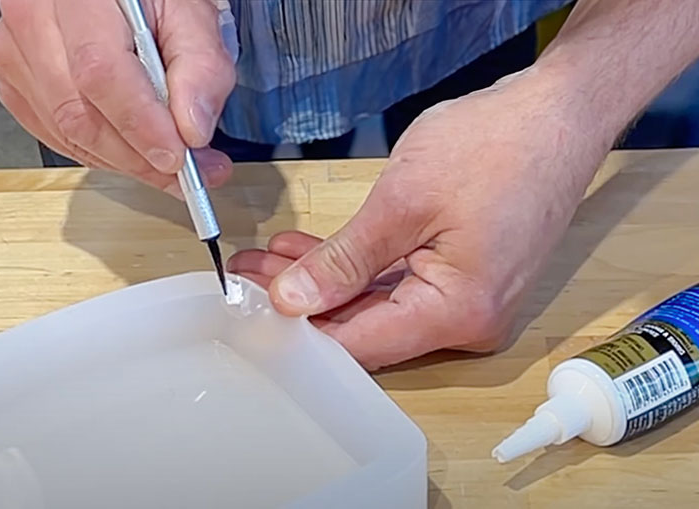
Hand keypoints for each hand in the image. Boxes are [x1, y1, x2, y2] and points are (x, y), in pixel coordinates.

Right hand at [0, 0, 234, 195]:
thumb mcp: (192, 17)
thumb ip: (201, 69)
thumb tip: (192, 129)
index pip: (100, 73)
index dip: (141, 125)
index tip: (178, 155)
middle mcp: (33, 20)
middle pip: (79, 114)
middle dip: (140, 156)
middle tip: (190, 169)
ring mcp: (17, 54)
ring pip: (68, 134)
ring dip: (125, 161)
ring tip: (169, 161)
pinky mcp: (16, 85)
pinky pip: (57, 139)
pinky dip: (102, 155)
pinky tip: (132, 150)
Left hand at [229, 70, 611, 369]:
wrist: (558, 114)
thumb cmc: (494, 147)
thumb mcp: (402, 202)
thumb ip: (344, 261)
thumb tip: (293, 300)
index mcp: (456, 313)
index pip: (360, 344)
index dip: (302, 331)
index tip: (253, 310)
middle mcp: (467, 322)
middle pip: (367, 326)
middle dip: (305, 299)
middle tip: (249, 275)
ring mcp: (471, 302)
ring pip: (380, 302)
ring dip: (327, 279)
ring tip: (268, 258)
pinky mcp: (468, 277)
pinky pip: (402, 283)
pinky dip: (360, 267)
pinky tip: (312, 251)